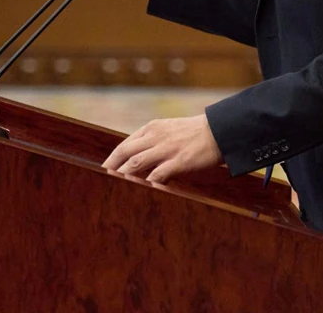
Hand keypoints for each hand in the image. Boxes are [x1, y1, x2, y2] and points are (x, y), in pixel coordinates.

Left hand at [103, 115, 221, 183]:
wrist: (219, 131)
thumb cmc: (194, 134)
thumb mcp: (169, 129)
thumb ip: (153, 141)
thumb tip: (137, 160)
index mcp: (152, 129)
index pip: (124, 145)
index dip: (112, 159)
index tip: (103, 171)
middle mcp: (156, 137)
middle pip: (125, 154)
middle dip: (111, 168)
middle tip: (102, 182)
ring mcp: (167, 149)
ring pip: (137, 163)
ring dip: (124, 176)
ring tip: (115, 188)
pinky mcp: (179, 160)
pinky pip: (158, 174)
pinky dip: (148, 184)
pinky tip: (142, 192)